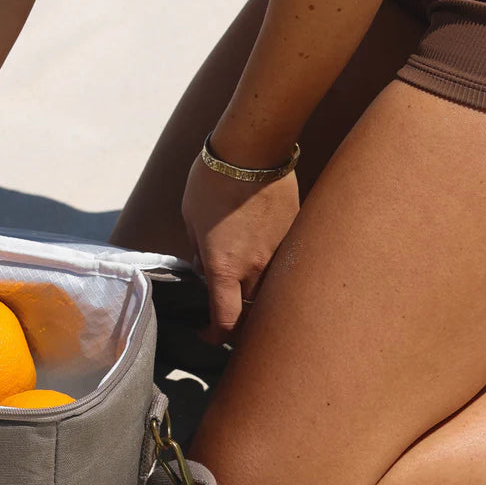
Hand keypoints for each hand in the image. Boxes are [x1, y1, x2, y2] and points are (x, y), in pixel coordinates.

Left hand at [181, 155, 299, 342]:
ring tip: (243, 282)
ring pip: (270, 290)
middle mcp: (255, 268)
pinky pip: (283, 263)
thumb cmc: (212, 182)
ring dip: (257, 293)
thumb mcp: (191, 220)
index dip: (215, 335)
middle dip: (238, 317)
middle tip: (225, 309)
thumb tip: (204, 269)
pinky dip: (271, 268)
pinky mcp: (294, 236)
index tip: (207, 333)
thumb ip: (199, 252)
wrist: (252, 150)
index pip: (226, 321)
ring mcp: (279, 253)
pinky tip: (259, 253)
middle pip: (252, 312)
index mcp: (224, 268)